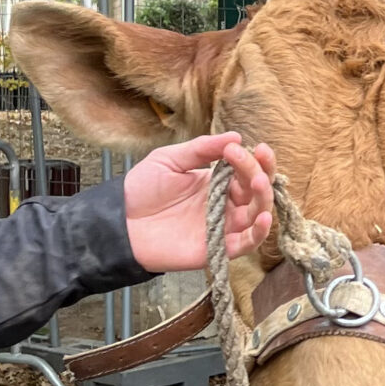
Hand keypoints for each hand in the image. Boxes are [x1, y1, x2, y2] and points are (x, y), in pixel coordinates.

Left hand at [123, 132, 274, 272]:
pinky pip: (246, 243)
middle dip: (260, 172)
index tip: (240, 146)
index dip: (252, 158)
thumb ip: (201, 149)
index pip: (246, 171)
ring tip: (258, 182)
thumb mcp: (170, 159)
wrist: (120, 222)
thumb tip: (236, 136)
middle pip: (257, 190)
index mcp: (218, 183)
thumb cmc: (143, 190)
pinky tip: (264, 217)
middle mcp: (226, 205)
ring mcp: (224, 227)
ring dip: (264, 198)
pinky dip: (259, 233)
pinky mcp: (218, 249)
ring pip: (257, 214)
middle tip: (256, 157)